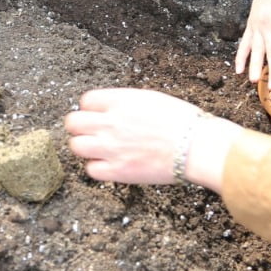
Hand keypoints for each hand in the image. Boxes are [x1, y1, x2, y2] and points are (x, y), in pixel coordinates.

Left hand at [64, 88, 238, 190]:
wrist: (197, 146)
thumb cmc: (183, 122)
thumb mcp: (151, 99)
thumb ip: (125, 103)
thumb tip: (113, 109)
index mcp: (120, 101)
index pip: (85, 100)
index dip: (90, 109)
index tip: (97, 115)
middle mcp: (110, 122)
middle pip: (73, 123)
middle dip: (80, 127)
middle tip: (91, 133)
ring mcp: (111, 147)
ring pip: (76, 146)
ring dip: (86, 147)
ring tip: (100, 150)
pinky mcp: (118, 171)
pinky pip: (91, 170)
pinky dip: (97, 168)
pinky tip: (110, 165)